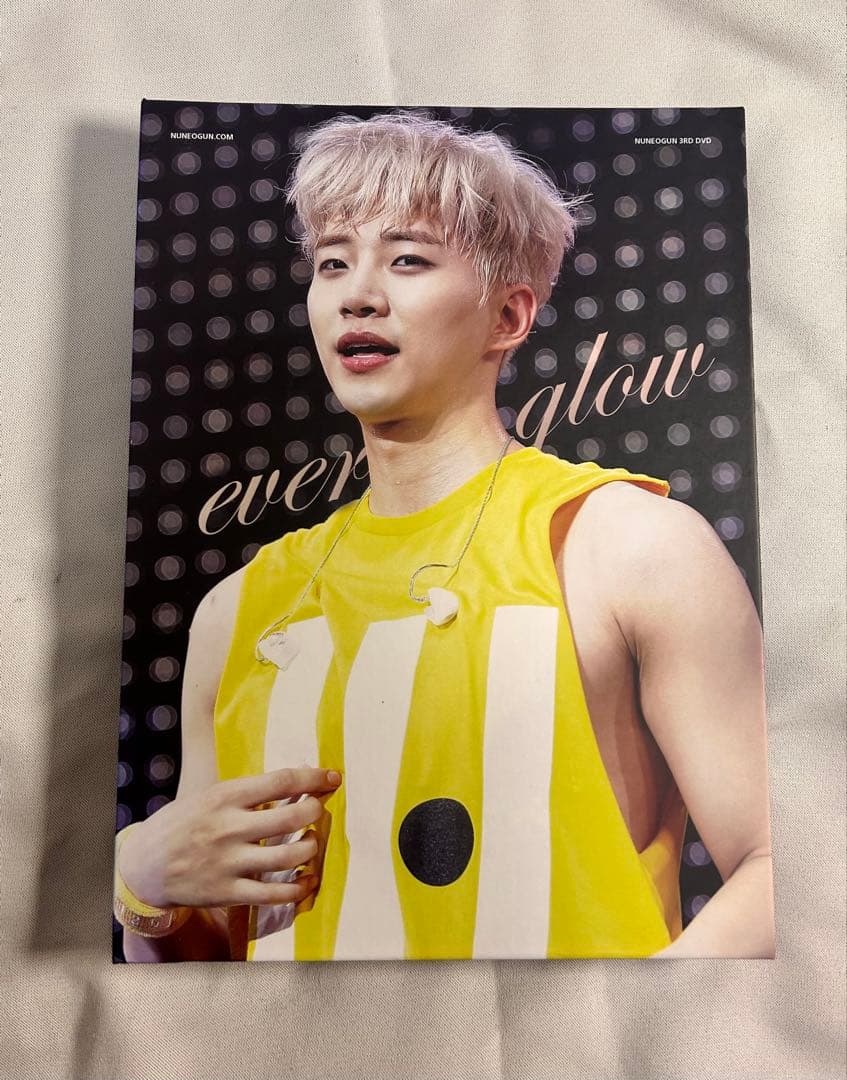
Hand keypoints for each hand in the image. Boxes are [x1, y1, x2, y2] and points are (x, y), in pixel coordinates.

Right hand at [117, 767, 341, 909]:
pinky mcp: (228, 892)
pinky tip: (307, 880)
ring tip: (310, 842)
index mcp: (225, 797)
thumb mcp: (209, 796)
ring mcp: (229, 862)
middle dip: (315, 811)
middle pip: (291, 818)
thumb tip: (297, 779)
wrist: (144, 866)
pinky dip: (298, 888)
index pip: (281, 781)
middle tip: (317, 810)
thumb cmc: (183, 823)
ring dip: (310, 848)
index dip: (313, 777)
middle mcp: (229, 828)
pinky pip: (274, 894)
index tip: (333, 777)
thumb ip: (248, 791)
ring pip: (288, 858)